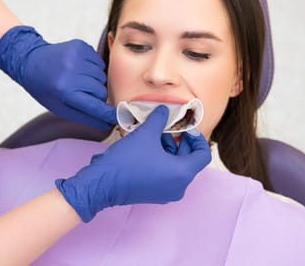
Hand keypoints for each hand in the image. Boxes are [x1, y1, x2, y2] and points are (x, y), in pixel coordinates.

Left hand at [0, 26, 115, 128]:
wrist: (31, 60)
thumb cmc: (45, 88)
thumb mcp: (60, 108)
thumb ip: (85, 117)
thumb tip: (108, 124)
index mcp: (65, 92)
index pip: (96, 106)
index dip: (109, 113)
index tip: (121, 117)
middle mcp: (72, 73)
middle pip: (102, 91)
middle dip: (96, 95)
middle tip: (82, 93)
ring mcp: (76, 57)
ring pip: (102, 77)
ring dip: (94, 81)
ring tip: (78, 80)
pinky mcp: (80, 46)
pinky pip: (99, 63)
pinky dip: (93, 68)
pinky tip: (79, 69)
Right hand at [55, 105, 211, 221]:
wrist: (102, 183)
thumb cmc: (126, 162)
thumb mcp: (146, 134)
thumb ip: (159, 119)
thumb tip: (164, 110)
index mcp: (182, 173)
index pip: (203, 154)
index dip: (196, 137)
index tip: (185, 128)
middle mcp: (178, 186)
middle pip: (189, 160)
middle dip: (179, 141)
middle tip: (167, 128)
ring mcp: (166, 193)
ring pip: (176, 167)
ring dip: (168, 149)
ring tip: (152, 136)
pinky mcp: (155, 194)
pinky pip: (166, 175)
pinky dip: (161, 160)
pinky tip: (146, 148)